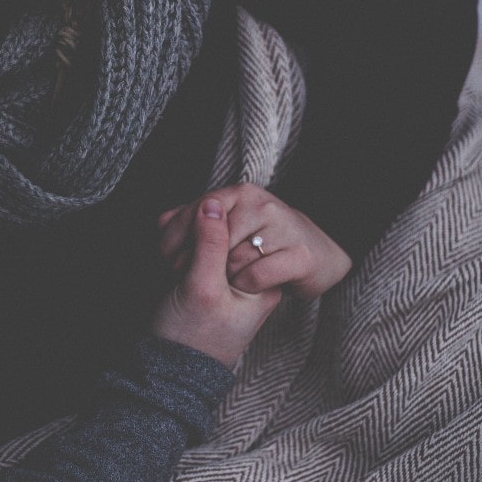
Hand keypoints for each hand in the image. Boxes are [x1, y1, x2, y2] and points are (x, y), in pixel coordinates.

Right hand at [151, 197, 282, 366]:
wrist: (167, 371)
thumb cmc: (190, 338)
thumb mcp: (202, 289)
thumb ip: (210, 244)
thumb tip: (212, 203)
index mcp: (260, 281)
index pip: (241, 229)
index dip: (208, 230)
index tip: (187, 257)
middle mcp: (247, 276)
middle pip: (223, 229)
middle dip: (192, 235)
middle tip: (175, 265)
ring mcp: (223, 276)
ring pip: (204, 235)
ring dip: (180, 240)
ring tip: (168, 268)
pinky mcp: (201, 277)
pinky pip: (192, 246)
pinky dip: (175, 246)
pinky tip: (163, 258)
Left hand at [158, 183, 350, 299]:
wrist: (321, 257)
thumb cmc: (265, 243)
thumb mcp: (227, 230)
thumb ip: (195, 224)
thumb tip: (161, 220)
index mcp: (240, 192)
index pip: (196, 210)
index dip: (174, 237)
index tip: (164, 261)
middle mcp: (262, 203)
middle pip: (212, 235)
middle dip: (191, 261)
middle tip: (184, 278)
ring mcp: (283, 227)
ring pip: (233, 257)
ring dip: (219, 277)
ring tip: (216, 284)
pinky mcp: (301, 256)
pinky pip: (257, 274)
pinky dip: (244, 286)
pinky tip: (241, 288)